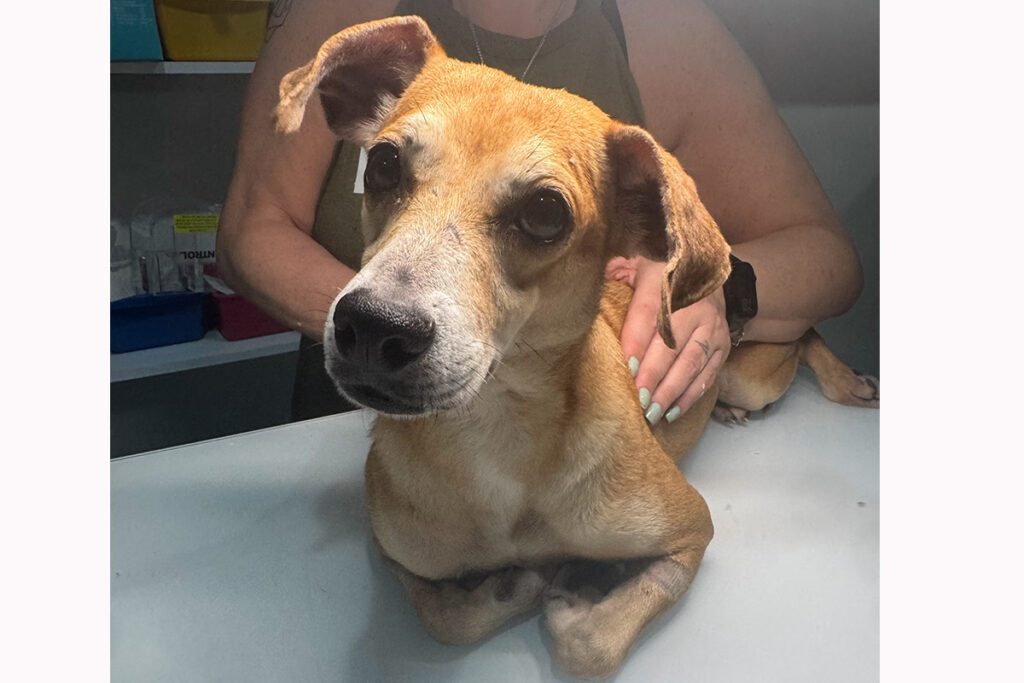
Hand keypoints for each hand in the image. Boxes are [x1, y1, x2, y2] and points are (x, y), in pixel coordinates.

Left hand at [606, 256, 730, 424]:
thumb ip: (620, 274)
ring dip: (670, 391)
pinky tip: (672, 411)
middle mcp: (693, 308)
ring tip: (652, 412)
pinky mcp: (722, 346)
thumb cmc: (666, 275)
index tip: (624, 367)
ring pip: (690, 364)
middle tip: (637, 400)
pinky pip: (707, 375)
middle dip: (652, 376)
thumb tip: (603, 276)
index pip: (646, 314)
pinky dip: (690, 396)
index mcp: (668, 285)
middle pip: (671, 346)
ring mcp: (711, 329)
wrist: (712, 273)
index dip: (634, 341)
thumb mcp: (642, 265)